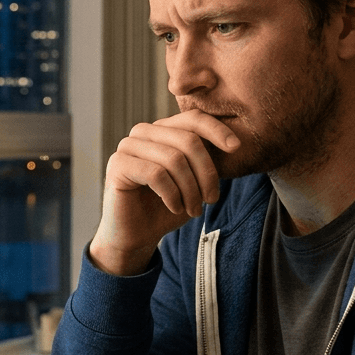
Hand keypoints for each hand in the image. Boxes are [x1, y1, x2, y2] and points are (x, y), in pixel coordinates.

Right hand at [90, 110, 238, 274]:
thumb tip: (234, 143)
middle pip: (188, 140)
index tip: (236, 147)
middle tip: (211, 199)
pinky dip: (172, 195)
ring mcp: (128, 146)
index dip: (216, 130)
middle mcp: (143, 132)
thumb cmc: (167, 207)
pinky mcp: (118, 164)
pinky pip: (156, 174)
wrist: (137, 235)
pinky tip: (174, 208)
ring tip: (194, 210)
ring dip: (191, 190)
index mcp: (162, 130)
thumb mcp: (194, 181)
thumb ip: (205, 160)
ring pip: (174, 159)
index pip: (192, 119)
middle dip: (206, 173)